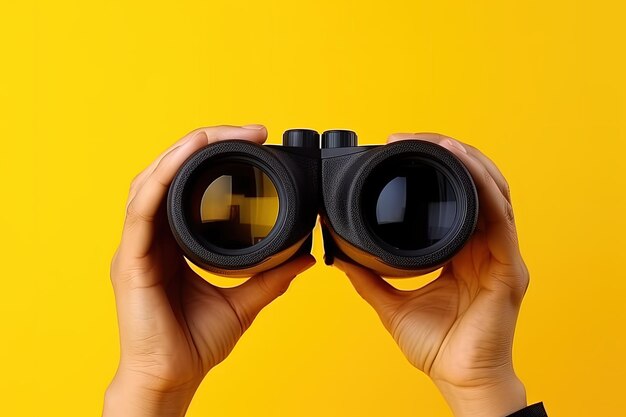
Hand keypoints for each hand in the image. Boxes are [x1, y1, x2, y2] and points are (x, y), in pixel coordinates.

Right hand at [104, 125, 315, 416]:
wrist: (172, 377)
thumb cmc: (194, 343)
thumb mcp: (243, 301)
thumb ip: (270, 277)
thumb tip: (303, 256)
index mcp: (174, 242)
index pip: (188, 186)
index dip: (215, 159)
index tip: (254, 143)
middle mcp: (152, 237)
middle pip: (170, 173)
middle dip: (204, 144)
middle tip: (247, 131)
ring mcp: (137, 246)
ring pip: (151, 181)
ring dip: (181, 152)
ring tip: (213, 133)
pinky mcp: (130, 260)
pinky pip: (141, 210)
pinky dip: (160, 178)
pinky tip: (182, 157)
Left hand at [334, 133, 528, 416]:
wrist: (459, 380)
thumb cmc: (437, 347)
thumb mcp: (392, 305)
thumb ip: (368, 277)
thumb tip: (339, 255)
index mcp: (462, 252)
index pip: (454, 197)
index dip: (432, 169)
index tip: (399, 151)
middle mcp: (485, 247)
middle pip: (476, 185)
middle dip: (449, 155)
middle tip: (412, 138)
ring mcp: (500, 255)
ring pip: (493, 192)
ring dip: (467, 161)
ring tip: (439, 142)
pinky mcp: (508, 268)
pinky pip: (499, 218)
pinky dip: (483, 186)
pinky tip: (464, 165)